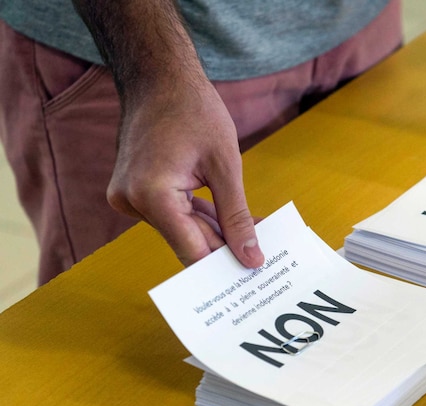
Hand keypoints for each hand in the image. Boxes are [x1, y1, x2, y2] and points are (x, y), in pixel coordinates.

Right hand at [106, 80, 264, 268]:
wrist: (159, 78)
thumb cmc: (194, 111)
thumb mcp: (226, 165)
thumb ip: (236, 216)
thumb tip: (250, 256)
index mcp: (151, 195)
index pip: (192, 250)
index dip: (225, 263)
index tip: (254, 271)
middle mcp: (132, 201)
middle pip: (186, 241)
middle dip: (225, 247)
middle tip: (261, 253)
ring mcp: (128, 197)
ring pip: (181, 230)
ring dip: (216, 233)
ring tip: (254, 236)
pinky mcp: (134, 192)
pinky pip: (172, 214)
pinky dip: (200, 218)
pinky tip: (231, 223)